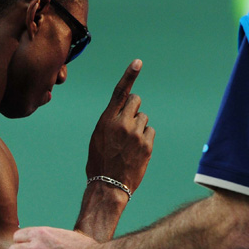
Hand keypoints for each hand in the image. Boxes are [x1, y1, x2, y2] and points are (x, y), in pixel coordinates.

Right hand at [86, 60, 154, 193]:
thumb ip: (111, 121)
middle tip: (128, 123)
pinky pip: (150, 132)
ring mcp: (136, 134)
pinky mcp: (147, 145)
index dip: (129, 75)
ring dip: (139, 127)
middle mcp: (122, 123)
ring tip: (129, 144)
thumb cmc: (99, 162)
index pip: (120, 92)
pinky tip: (136, 150)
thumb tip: (126, 113)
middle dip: (134, 108)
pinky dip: (145, 138)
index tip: (138, 62)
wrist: (108, 185)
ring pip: (144, 118)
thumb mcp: (98, 137)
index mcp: (106, 120)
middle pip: (136, 101)